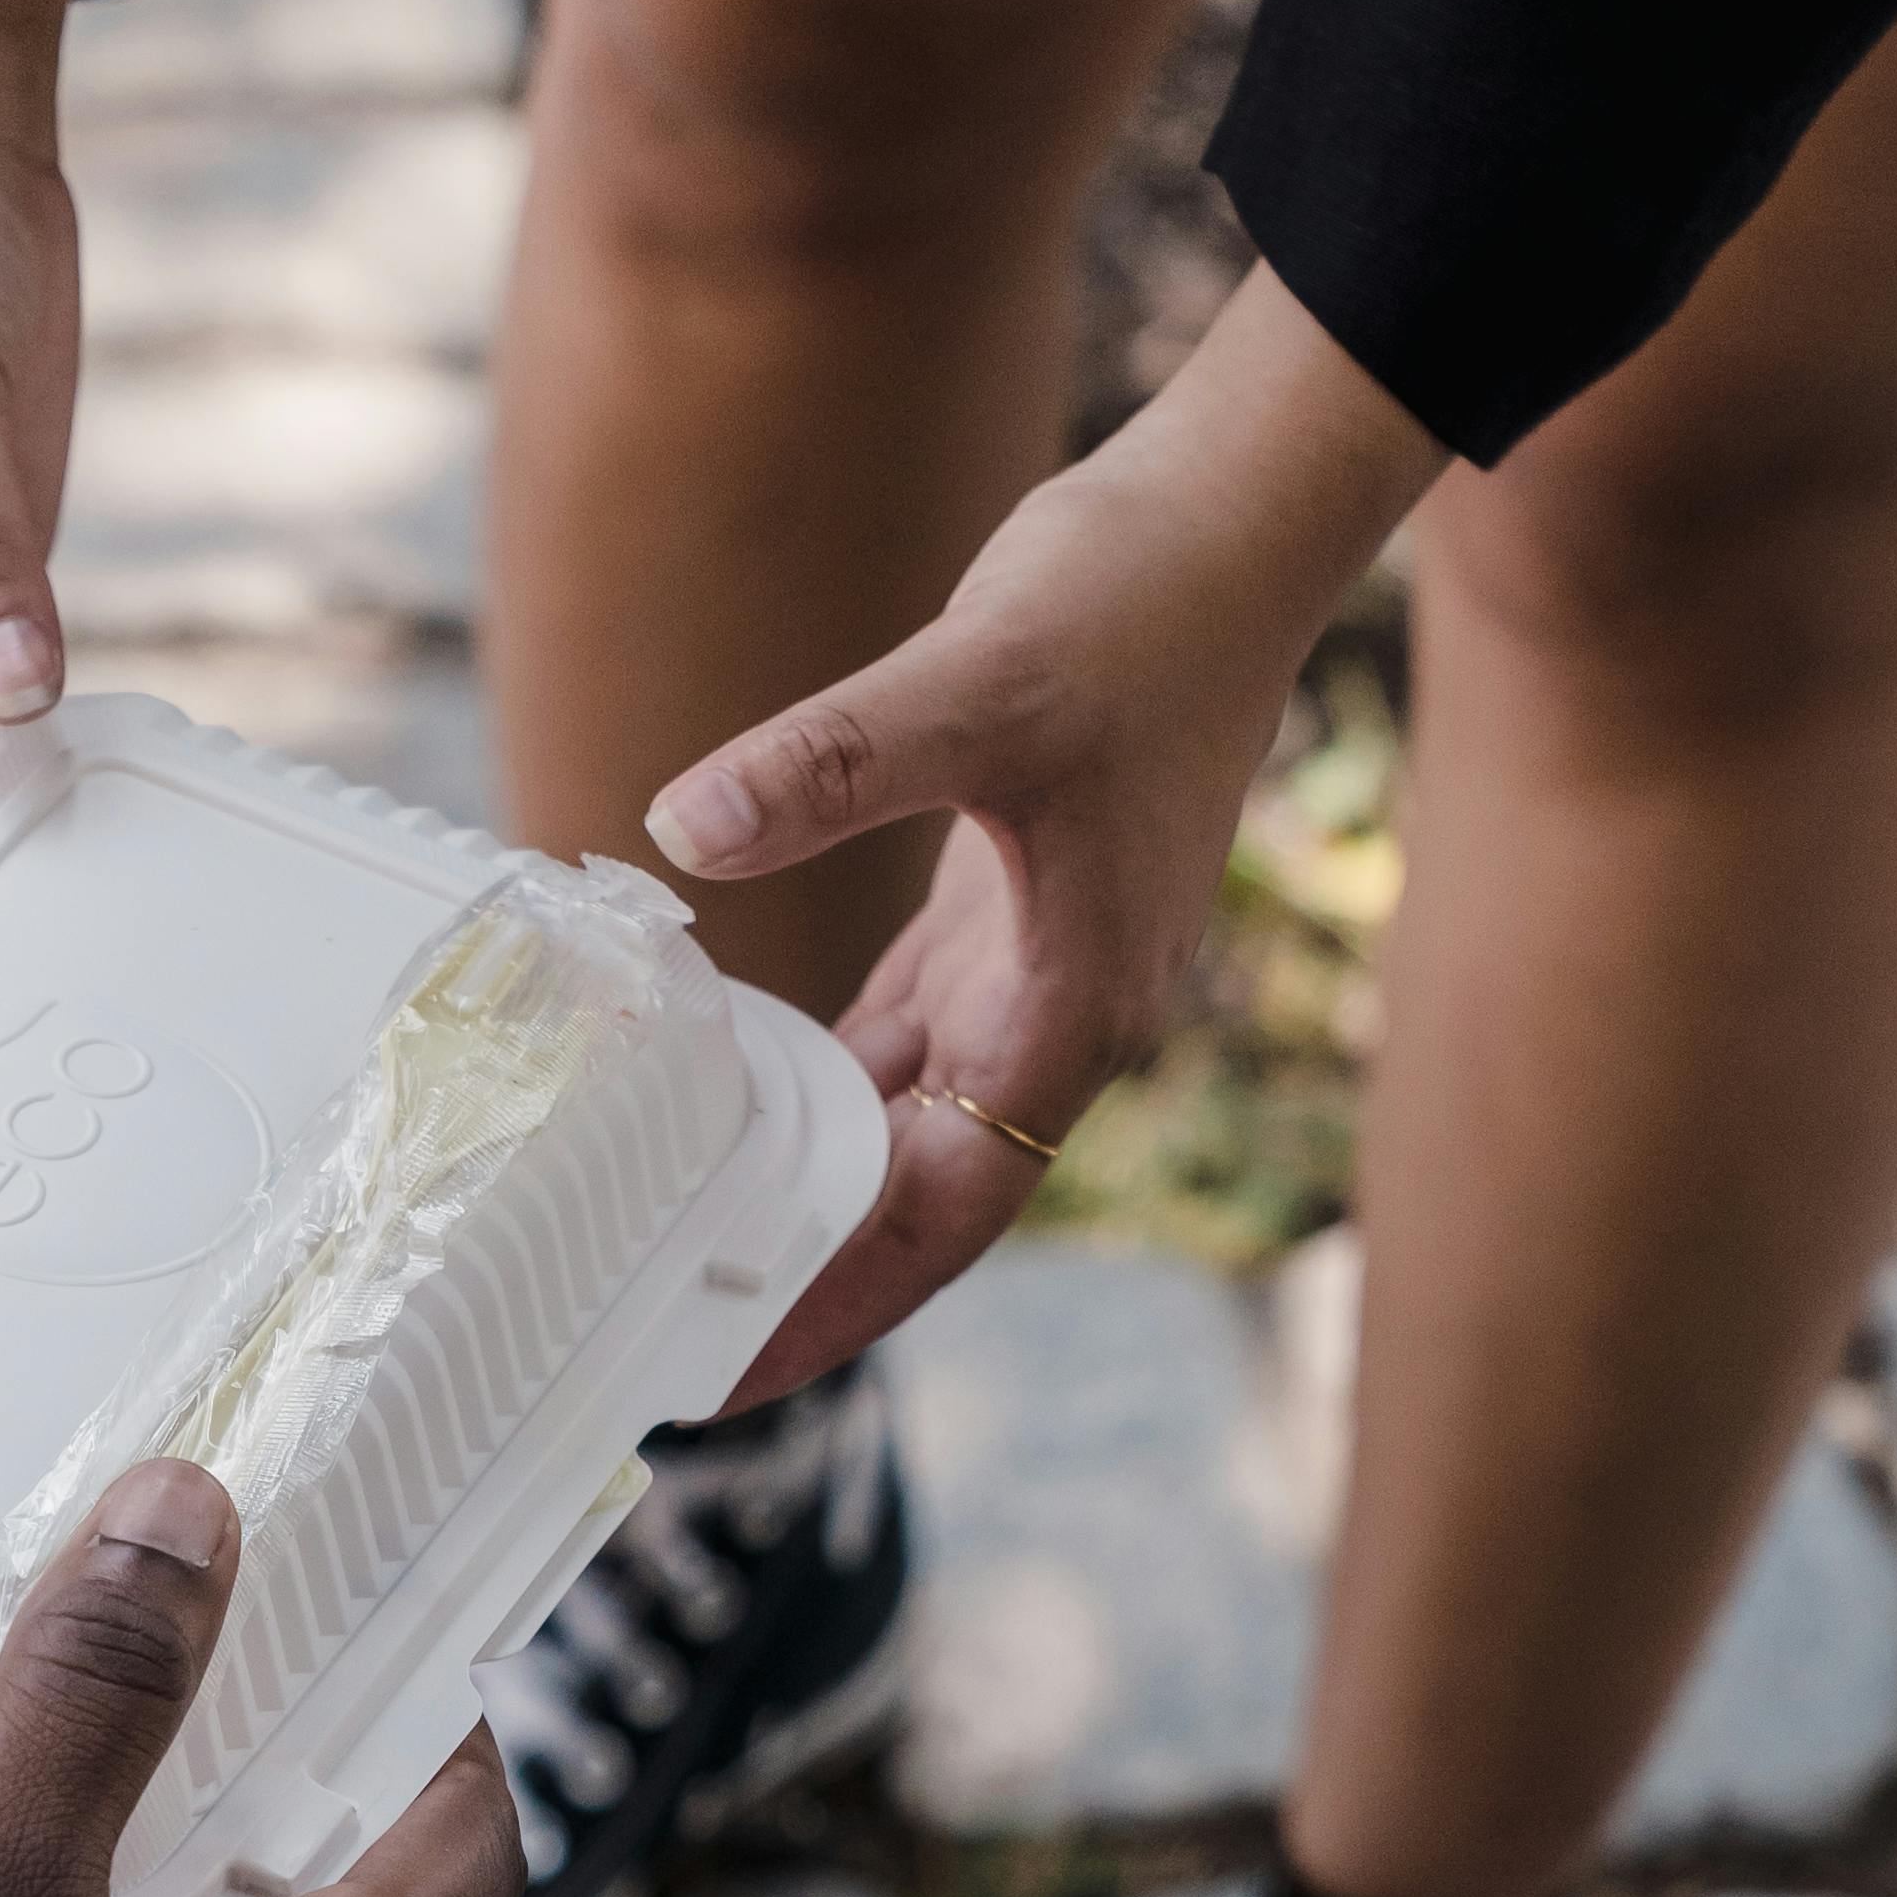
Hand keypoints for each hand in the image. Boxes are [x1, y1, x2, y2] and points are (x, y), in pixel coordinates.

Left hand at [646, 270, 1442, 1392]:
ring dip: (812, 1198)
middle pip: (917, 1206)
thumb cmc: (1134, 605)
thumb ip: (828, 764)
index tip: (732, 1376)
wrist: (1225, 520)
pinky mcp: (1002, 911)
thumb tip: (686, 828)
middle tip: (672, 1354)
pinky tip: (736, 1115)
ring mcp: (1033, 969)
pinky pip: (901, 1042)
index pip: (938, 1216)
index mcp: (1067, 1014)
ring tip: (689, 1263)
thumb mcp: (972, 682)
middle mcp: (1055, 1019)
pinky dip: (824, 1088)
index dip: (836, 1302)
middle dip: (809, 1285)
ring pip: (906, 1129)